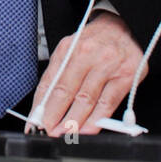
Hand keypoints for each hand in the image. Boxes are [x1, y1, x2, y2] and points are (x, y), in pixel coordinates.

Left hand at [32, 11, 144, 135]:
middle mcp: (88, 55)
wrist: (123, 27)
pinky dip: (96, 120)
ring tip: (64, 134)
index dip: (41, 105)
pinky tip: (87, 129)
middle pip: (66, 92)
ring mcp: (108, 65)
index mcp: (69, 48)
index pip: (50, 82)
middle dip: (54, 116)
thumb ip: (58, 75)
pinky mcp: (126, 76)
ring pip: (86, 100)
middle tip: (47, 131)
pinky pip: (107, 103)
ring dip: (73, 122)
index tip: (34, 121)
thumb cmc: (94, 41)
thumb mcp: (71, 49)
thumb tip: (44, 104)